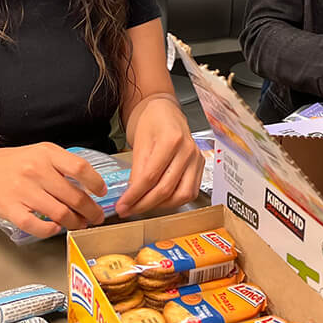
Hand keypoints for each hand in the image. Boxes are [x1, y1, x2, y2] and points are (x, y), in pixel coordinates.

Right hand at [0, 143, 107, 237]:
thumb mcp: (41, 153)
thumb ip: (63, 165)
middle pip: (73, 195)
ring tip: (79, 224)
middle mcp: (36, 170)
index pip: (80, 167)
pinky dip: (50, 230)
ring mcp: (22, 190)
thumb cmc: (15, 163)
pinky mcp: (9, 208)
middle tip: (96, 217)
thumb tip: (89, 185)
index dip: (95, 182)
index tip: (101, 193)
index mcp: (47, 154)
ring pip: (59, 212)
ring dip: (74, 222)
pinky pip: (36, 225)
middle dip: (90, 210)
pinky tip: (55, 228)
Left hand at [115, 97, 203, 217]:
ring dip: (161, 206)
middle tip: (128, 210)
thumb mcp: (139, 142)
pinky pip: (190, 192)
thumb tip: (131, 197)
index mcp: (171, 139)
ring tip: (144, 206)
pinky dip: (175, 201)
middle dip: (144, 204)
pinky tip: (161, 200)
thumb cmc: (151, 122)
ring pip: (182, 195)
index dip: (134, 195)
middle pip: (166, 189)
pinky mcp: (200, 166)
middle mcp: (188, 150)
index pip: (150, 177)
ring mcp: (197, 159)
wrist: (165, 112)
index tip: (122, 206)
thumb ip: (137, 171)